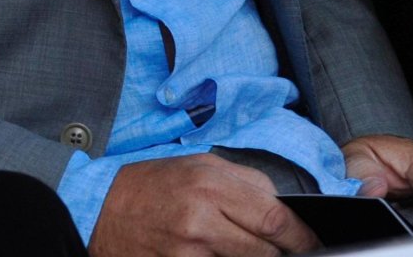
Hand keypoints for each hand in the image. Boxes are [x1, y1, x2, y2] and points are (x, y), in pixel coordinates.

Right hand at [90, 155, 320, 256]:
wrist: (101, 211)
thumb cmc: (153, 185)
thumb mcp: (199, 165)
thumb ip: (244, 182)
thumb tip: (283, 206)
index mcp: (210, 184)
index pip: (275, 218)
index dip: (301, 237)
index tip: (311, 244)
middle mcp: (201, 220)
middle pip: (266, 250)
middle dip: (283, 254)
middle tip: (286, 252)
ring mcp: (189, 252)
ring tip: (246, 249)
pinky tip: (222, 256)